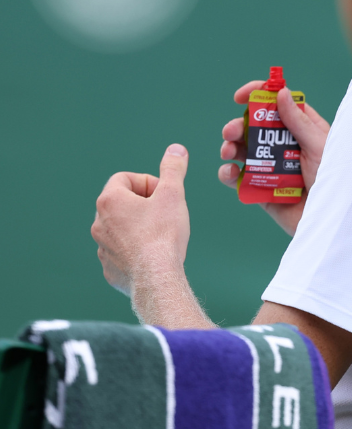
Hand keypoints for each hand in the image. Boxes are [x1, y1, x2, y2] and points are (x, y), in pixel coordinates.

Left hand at [92, 145, 190, 297]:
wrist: (156, 278)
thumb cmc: (163, 233)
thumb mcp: (173, 193)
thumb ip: (173, 168)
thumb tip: (176, 149)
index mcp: (110, 201)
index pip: (124, 178)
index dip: (147, 182)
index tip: (162, 194)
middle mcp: (99, 223)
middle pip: (122, 203)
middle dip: (144, 204)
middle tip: (165, 212)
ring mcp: (102, 248)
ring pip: (121, 228)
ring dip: (139, 226)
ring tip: (161, 234)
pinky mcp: (109, 269)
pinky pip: (120, 253)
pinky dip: (135, 250)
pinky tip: (153, 255)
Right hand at [219, 82, 329, 235]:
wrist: (333, 220)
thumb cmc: (336, 180)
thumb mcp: (319, 146)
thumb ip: (298, 121)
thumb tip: (281, 93)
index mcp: (303, 130)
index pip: (279, 106)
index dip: (258, 96)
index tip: (239, 96)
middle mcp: (285, 147)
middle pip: (255, 128)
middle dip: (238, 125)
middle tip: (231, 131)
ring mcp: (272, 168)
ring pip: (243, 151)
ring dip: (230, 147)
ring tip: (228, 150)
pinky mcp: (262, 190)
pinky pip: (240, 179)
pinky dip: (228, 173)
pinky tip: (229, 171)